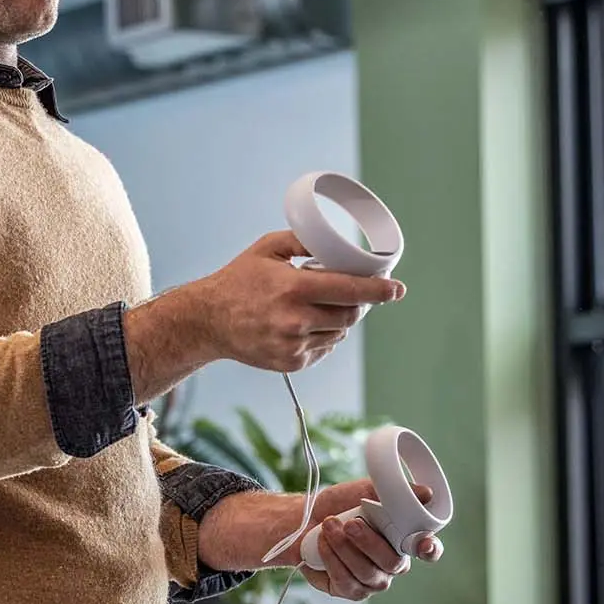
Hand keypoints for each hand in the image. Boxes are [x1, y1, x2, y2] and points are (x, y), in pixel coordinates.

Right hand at [185, 231, 403, 373]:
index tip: (397, 289)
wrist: (207, 321)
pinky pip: (324, 348)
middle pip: (350, 315)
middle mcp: (296, 320)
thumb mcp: (267, 248)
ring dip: (340, 319)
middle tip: (356, 293)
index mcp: (293, 289)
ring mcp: (294, 345)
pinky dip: (323, 336)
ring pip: (339, 333)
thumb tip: (337, 240)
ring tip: (319, 306)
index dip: (379, 290)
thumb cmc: (237, 281)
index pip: (350, 290)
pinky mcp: (291, 363)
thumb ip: (303, 241)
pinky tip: (305, 324)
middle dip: (360, 304)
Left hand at [271, 478, 444, 600]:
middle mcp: (392, 563)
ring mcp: (372, 580)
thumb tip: (426, 493)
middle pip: (392, 563)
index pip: (428, 550)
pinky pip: (345, 581)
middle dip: (369, 542)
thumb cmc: (341, 505)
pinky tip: (323, 542)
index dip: (430, 549)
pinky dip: (332, 559)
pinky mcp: (350, 590)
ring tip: (328, 525)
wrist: (307, 517)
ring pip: (366, 573)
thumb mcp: (365, 491)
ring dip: (344, 548)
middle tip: (350, 524)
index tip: (424, 544)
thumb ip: (394, 492)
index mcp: (403, 539)